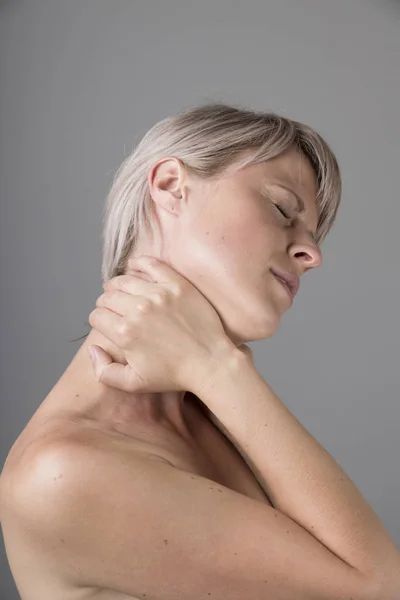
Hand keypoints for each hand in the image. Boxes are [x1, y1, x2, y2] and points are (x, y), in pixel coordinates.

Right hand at [87, 255, 236, 393]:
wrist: (210, 362)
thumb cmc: (173, 375)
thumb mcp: (133, 383)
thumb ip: (104, 371)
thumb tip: (92, 348)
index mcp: (125, 333)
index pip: (97, 316)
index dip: (99, 321)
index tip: (107, 324)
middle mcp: (138, 310)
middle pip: (107, 296)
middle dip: (106, 303)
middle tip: (114, 309)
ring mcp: (159, 294)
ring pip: (124, 280)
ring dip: (118, 285)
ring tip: (122, 292)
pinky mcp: (176, 284)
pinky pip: (150, 264)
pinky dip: (138, 263)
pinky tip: (134, 268)